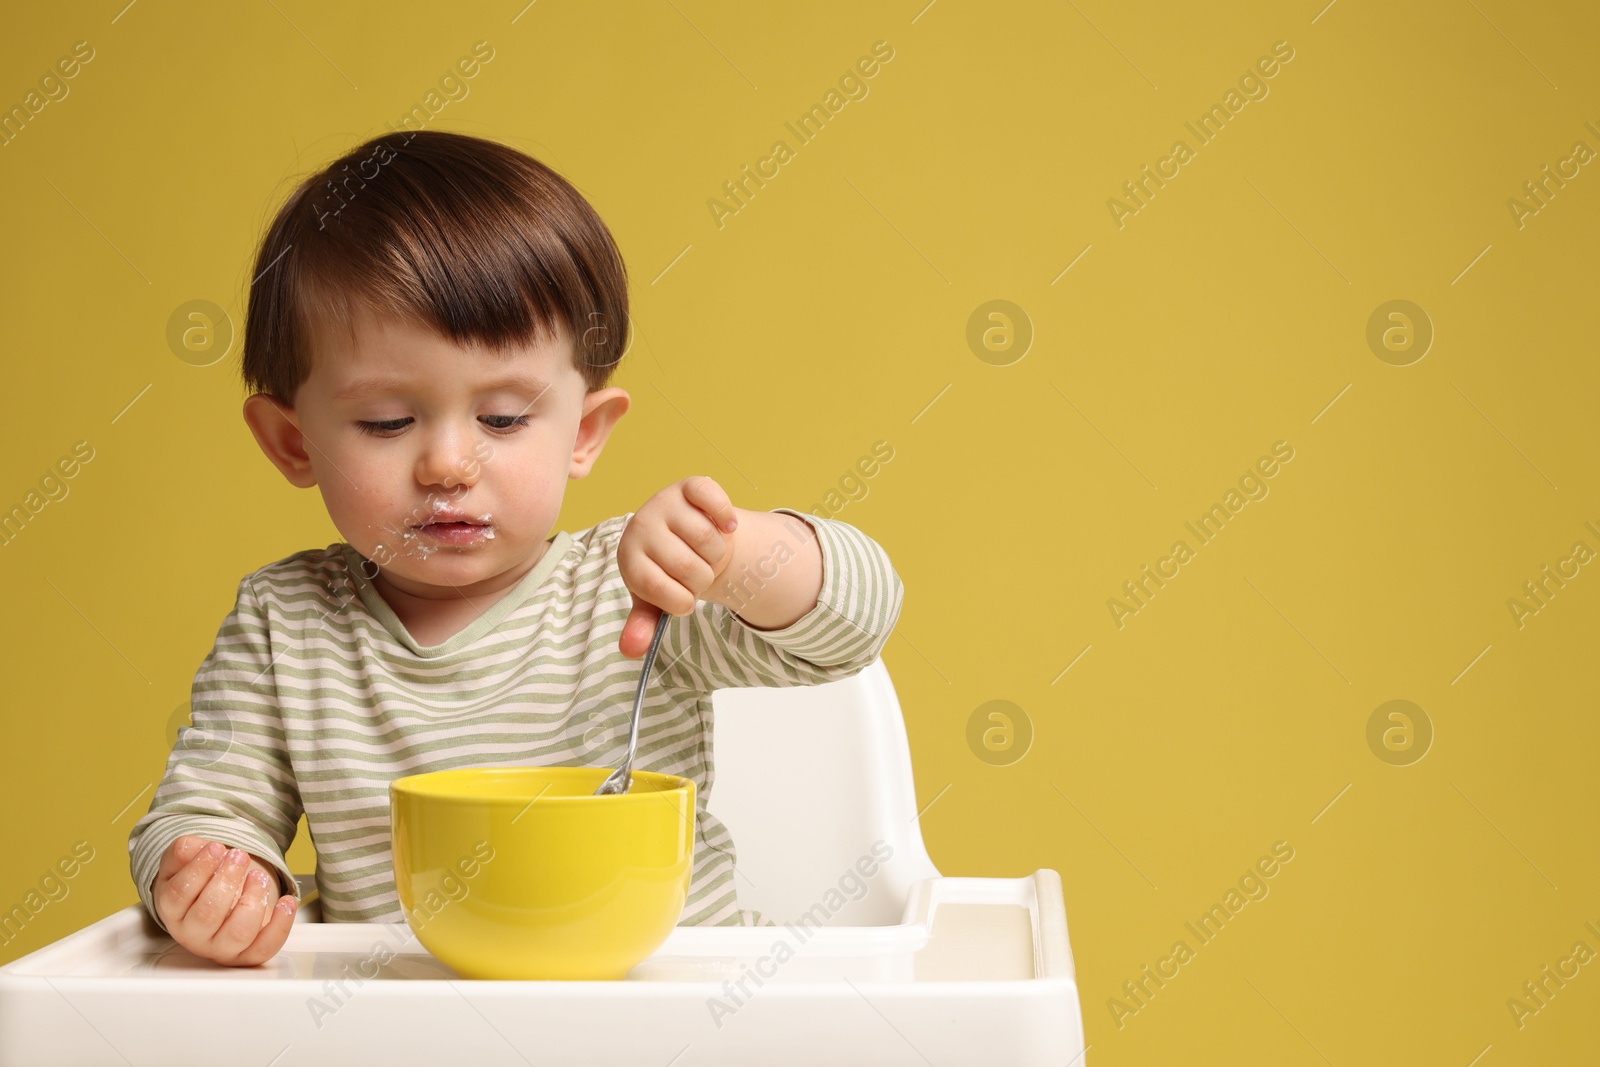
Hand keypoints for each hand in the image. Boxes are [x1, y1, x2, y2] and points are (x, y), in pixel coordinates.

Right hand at [152, 835, 297, 965]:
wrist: (223, 901)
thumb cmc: (201, 880)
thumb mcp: (184, 862)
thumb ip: (184, 851)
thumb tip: (197, 848)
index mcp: (173, 911)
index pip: (178, 894)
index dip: (199, 868)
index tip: (216, 847)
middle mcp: (193, 935)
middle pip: (208, 914)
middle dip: (227, 880)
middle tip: (239, 857)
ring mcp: (221, 948)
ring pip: (238, 933)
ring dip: (254, 900)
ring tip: (259, 876)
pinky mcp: (248, 956)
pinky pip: (265, 948)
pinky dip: (280, 924)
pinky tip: (286, 901)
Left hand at [617, 476, 739, 657]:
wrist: (684, 534)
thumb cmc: (668, 571)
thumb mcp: (654, 599)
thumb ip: (644, 623)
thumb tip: (631, 650)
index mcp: (628, 556)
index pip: (655, 588)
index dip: (679, 601)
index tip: (684, 599)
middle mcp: (641, 524)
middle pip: (685, 565)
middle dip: (701, 580)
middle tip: (698, 575)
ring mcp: (666, 502)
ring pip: (706, 538)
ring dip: (717, 555)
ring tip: (708, 555)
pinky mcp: (690, 486)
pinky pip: (714, 498)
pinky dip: (726, 517)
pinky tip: (727, 527)